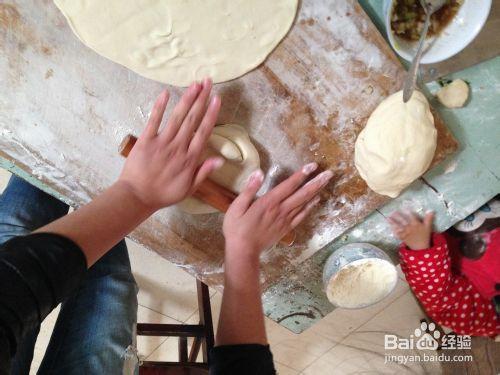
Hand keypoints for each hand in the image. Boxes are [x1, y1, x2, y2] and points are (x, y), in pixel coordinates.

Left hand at [118, 79, 223, 210]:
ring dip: (186, 99)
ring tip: (194, 84)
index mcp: (190, 158)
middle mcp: (178, 147)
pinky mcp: (145, 141)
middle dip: (201, 99)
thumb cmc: (164, 194)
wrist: (137, 196)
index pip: (203, 132)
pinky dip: (159, 107)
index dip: (211, 114)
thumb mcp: (189, 188)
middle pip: (192, 119)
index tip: (216, 99)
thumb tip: (220, 159)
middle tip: (208, 82)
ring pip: (177, 117)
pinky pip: (153, 121)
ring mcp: (162, 143)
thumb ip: (204, 172)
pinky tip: (166, 93)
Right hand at [223, 163, 332, 259]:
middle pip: (302, 194)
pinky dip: (310, 207)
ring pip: (304, 203)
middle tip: (330, 173)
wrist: (243, 251)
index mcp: (268, 202)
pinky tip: (317, 200)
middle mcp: (280, 209)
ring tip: (326, 182)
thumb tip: (259, 172)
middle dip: (316, 182)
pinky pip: (301, 216)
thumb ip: (249, 189)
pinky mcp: (286, 228)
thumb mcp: (237, 207)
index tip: (312, 166)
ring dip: (316, 191)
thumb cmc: (237, 228)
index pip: (288, 185)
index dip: (301, 175)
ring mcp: (285, 220)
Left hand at [388, 210, 433, 249]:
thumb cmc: (424, 235)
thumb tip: (431, 210)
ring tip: (388, 218)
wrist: (421, 247)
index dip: (408, 212)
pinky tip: (389, 227)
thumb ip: (429, 218)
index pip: (412, 217)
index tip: (404, 207)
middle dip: (398, 216)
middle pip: (403, 221)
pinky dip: (393, 231)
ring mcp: (405, 233)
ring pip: (398, 227)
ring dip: (393, 222)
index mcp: (416, 225)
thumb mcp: (428, 227)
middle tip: (393, 211)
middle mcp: (410, 228)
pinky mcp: (402, 237)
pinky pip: (397, 234)